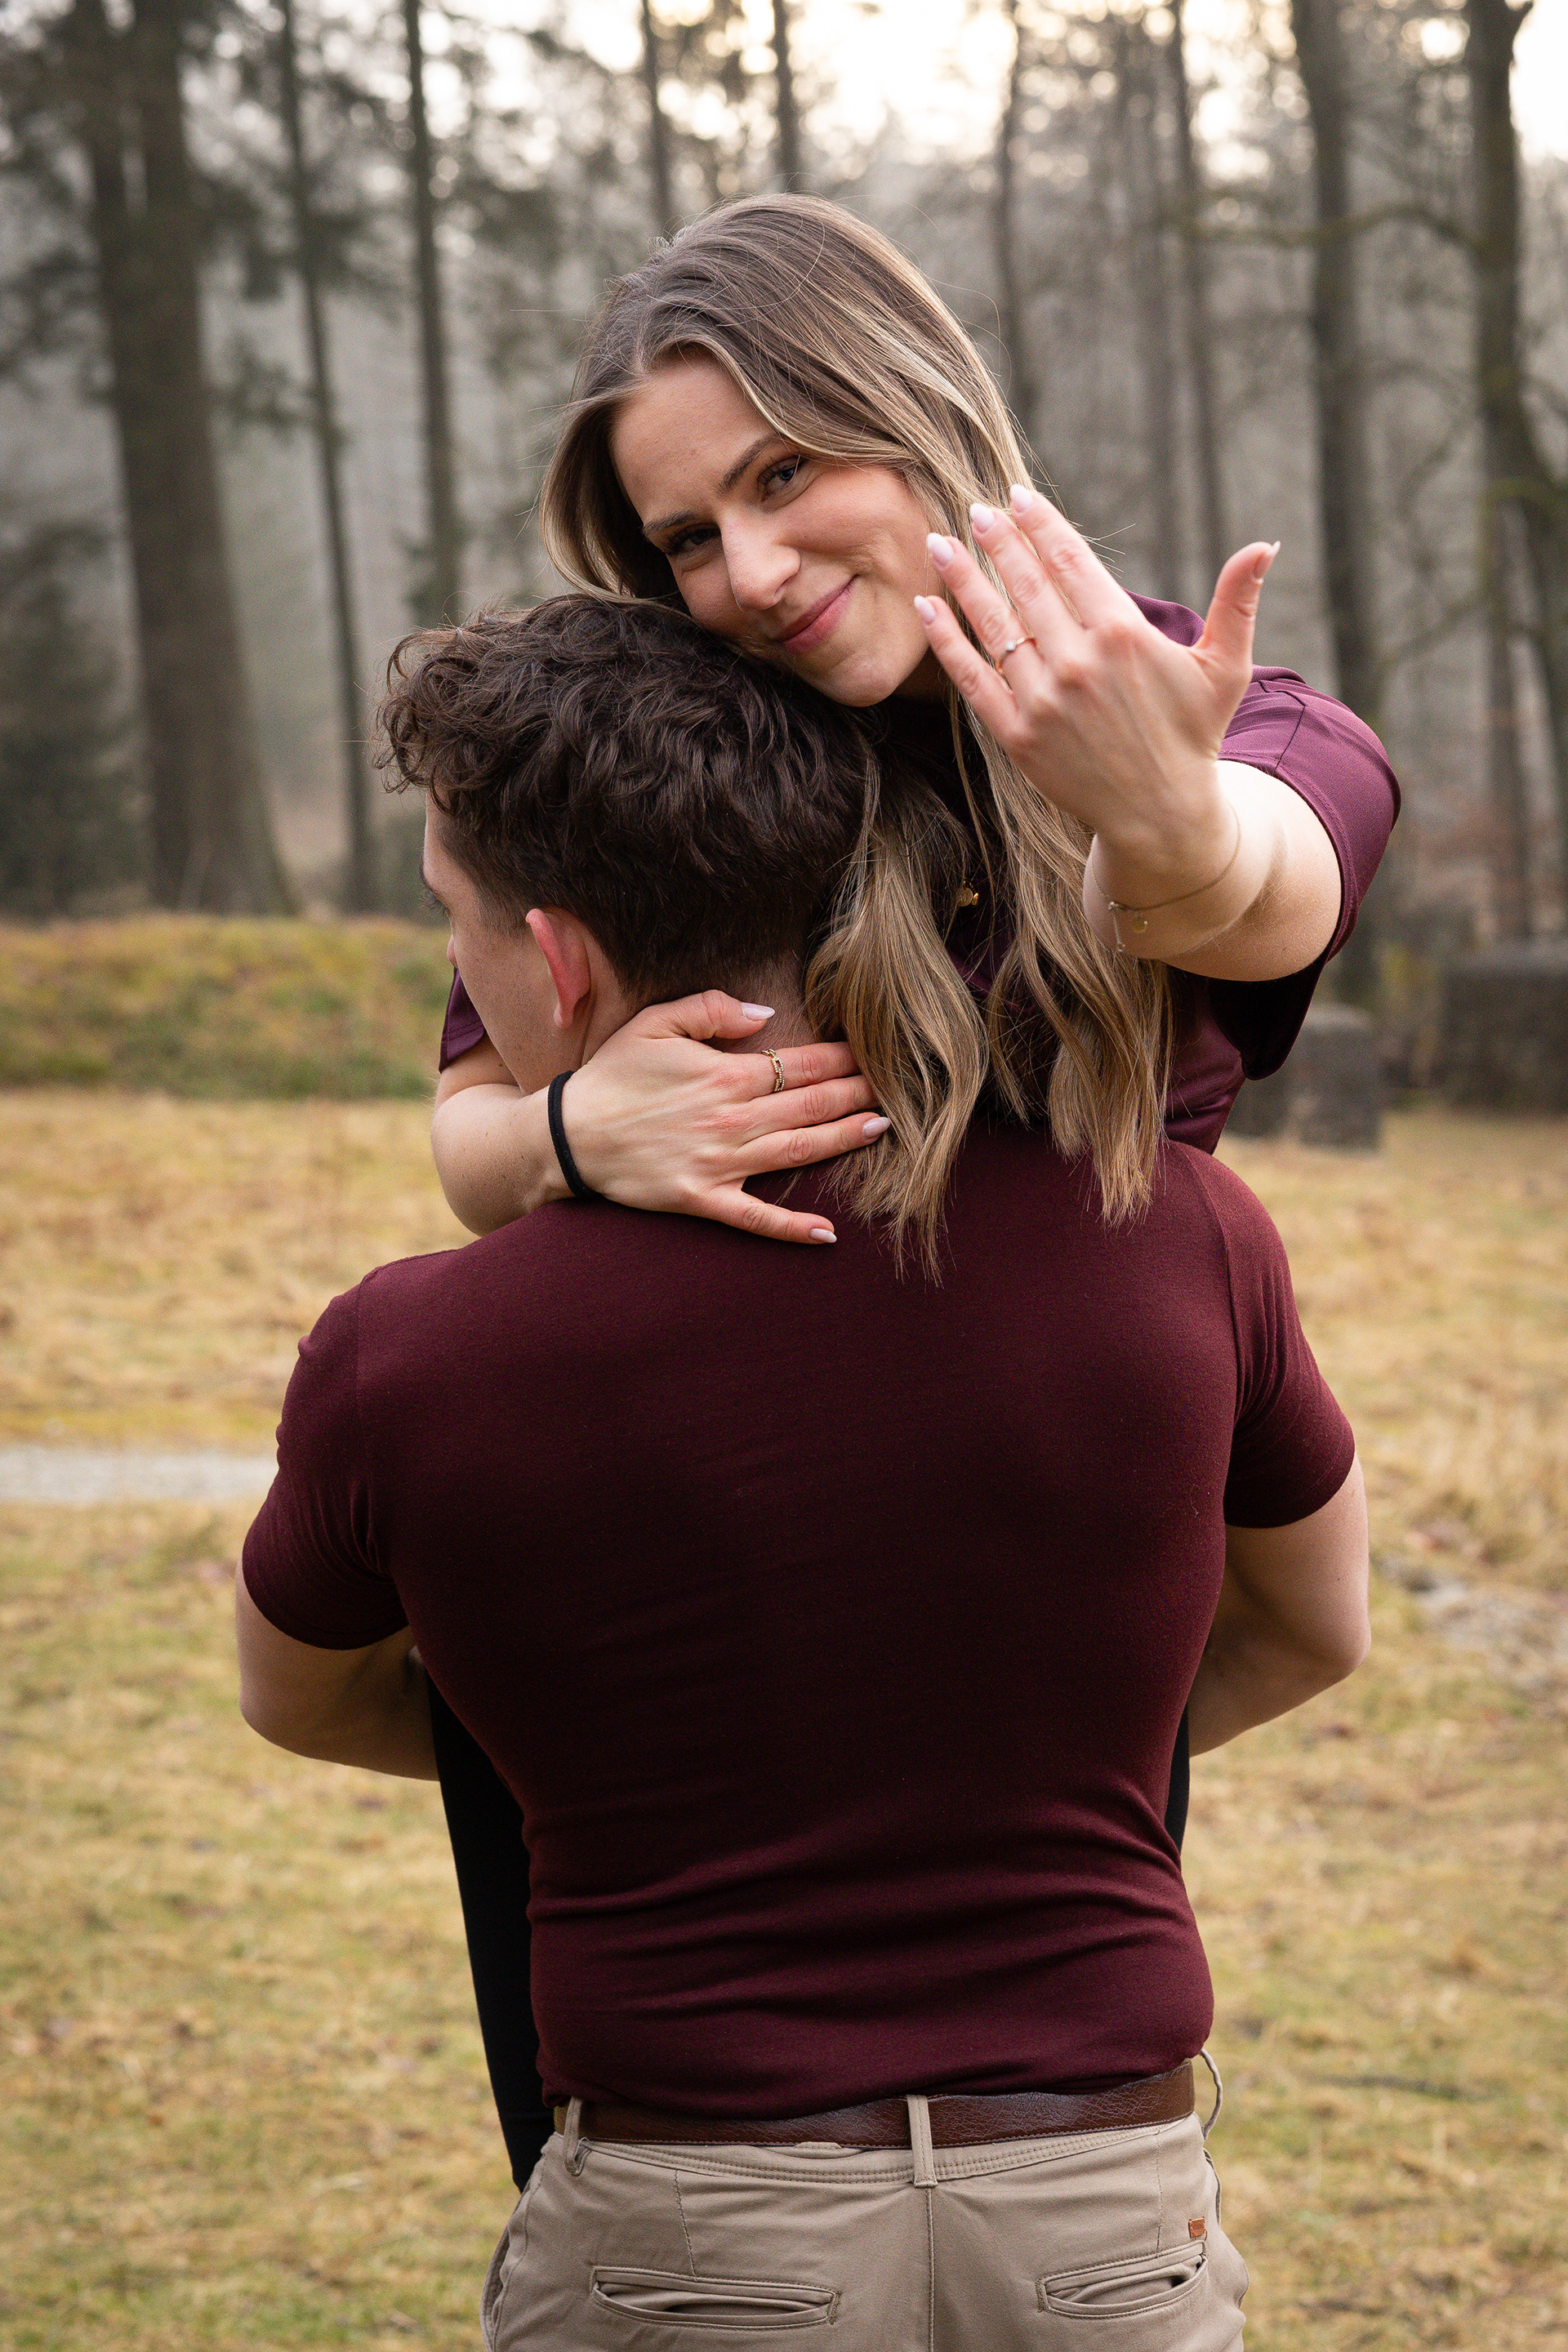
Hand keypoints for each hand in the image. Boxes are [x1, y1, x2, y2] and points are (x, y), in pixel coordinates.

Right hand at [565, 992, 885, 1245]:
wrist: (568, 1135)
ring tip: (883, 1129)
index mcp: (724, 1074)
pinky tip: (827, 1234)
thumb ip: (712, 1010)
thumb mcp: (654, 1022)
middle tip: (896, 1088)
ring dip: (845, 1141)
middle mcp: (731, 1119)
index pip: (800, 1063)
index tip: (872, 1053)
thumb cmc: (612, 1076)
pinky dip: (792, 1228)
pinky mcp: (703, 1200)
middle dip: (857, 1094)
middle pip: (811, 1105)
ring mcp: (721, 1164)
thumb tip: (767, 1015)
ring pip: (798, 1152)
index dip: (841, 1058)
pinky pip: (756, 1218)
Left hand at [915, 486, 1278, 905]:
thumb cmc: (1194, 736)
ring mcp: (1043, 700)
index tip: (1018, 496)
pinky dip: (946, 641)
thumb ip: (1238, 602)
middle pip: (1027, 585)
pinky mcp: (1017, 736)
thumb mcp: (1226, 668)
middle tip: (976, 509)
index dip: (1041, 525)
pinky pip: (972, 678)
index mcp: (1123, 634)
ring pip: (994, 626)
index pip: (1070, 562)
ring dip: (962, 580)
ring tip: (939, 544)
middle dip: (998, 542)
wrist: (1161, 816)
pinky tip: (927, 607)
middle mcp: (1077, 663)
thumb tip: (1265, 543)